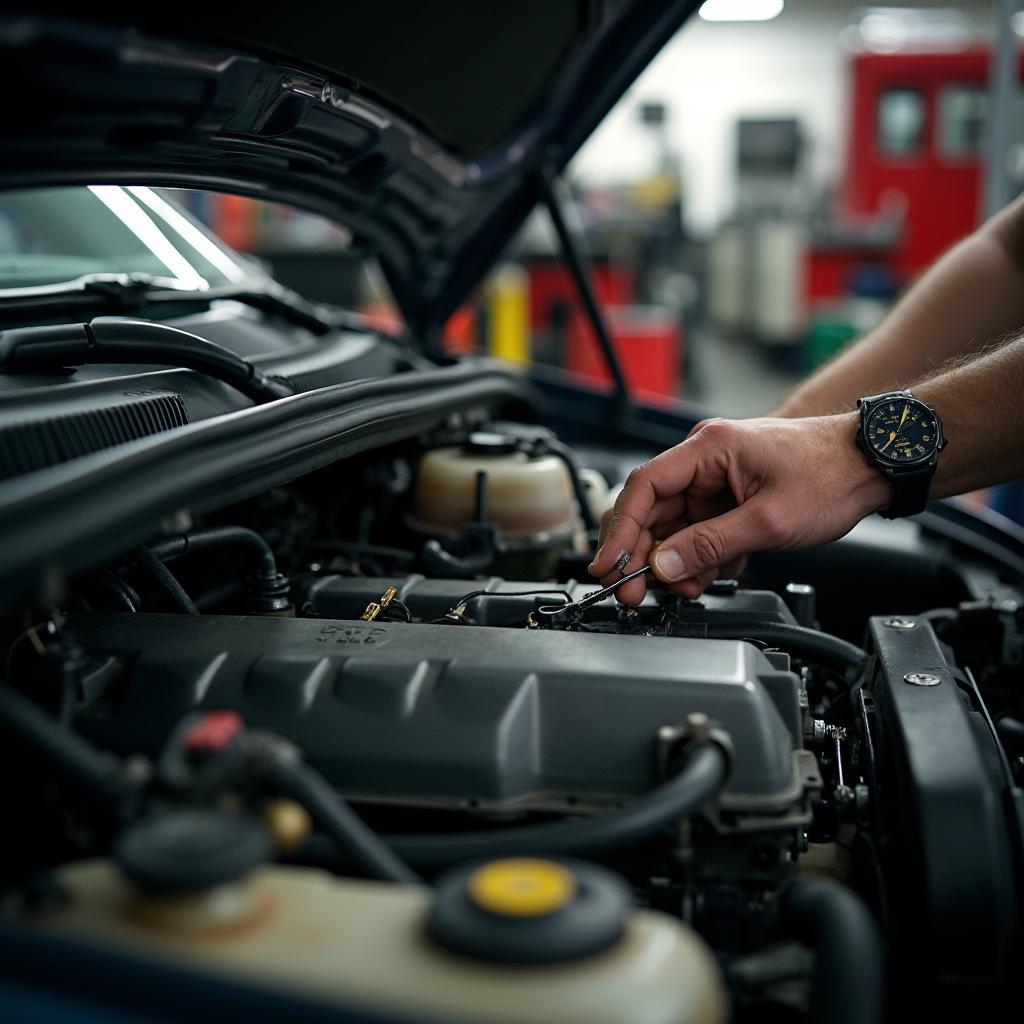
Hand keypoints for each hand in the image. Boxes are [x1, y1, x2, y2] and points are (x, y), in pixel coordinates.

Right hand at [588, 414, 890, 602]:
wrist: (871, 465)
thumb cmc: (830, 473)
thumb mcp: (767, 520)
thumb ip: (709, 545)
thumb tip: (663, 566)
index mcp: (707, 449)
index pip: (643, 488)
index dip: (619, 530)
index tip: (608, 566)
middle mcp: (704, 461)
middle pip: (651, 511)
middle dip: (642, 555)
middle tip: (634, 592)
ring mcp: (715, 481)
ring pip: (672, 528)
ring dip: (673, 563)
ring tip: (685, 589)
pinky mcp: (728, 500)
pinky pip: (696, 533)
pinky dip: (696, 559)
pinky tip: (705, 577)